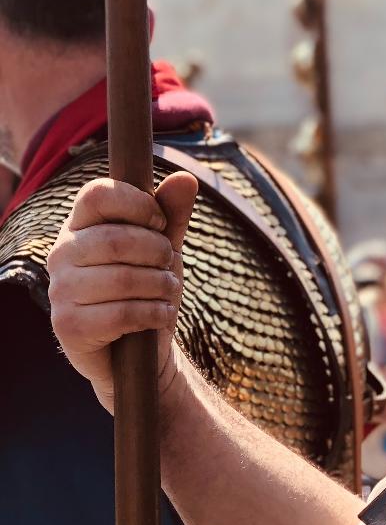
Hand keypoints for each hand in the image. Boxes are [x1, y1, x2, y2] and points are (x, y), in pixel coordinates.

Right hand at [48, 171, 197, 412]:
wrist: (137, 347)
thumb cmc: (147, 283)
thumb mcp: (165, 244)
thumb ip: (173, 212)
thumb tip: (186, 177)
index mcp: (81, 224)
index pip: (98, 194)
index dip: (139, 204)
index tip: (161, 223)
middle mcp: (62, 254)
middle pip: (115, 238)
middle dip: (158, 252)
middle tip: (169, 265)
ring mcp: (60, 291)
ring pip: (122, 278)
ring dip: (161, 285)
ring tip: (168, 291)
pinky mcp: (67, 326)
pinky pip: (121, 313)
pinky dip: (154, 313)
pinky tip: (161, 314)